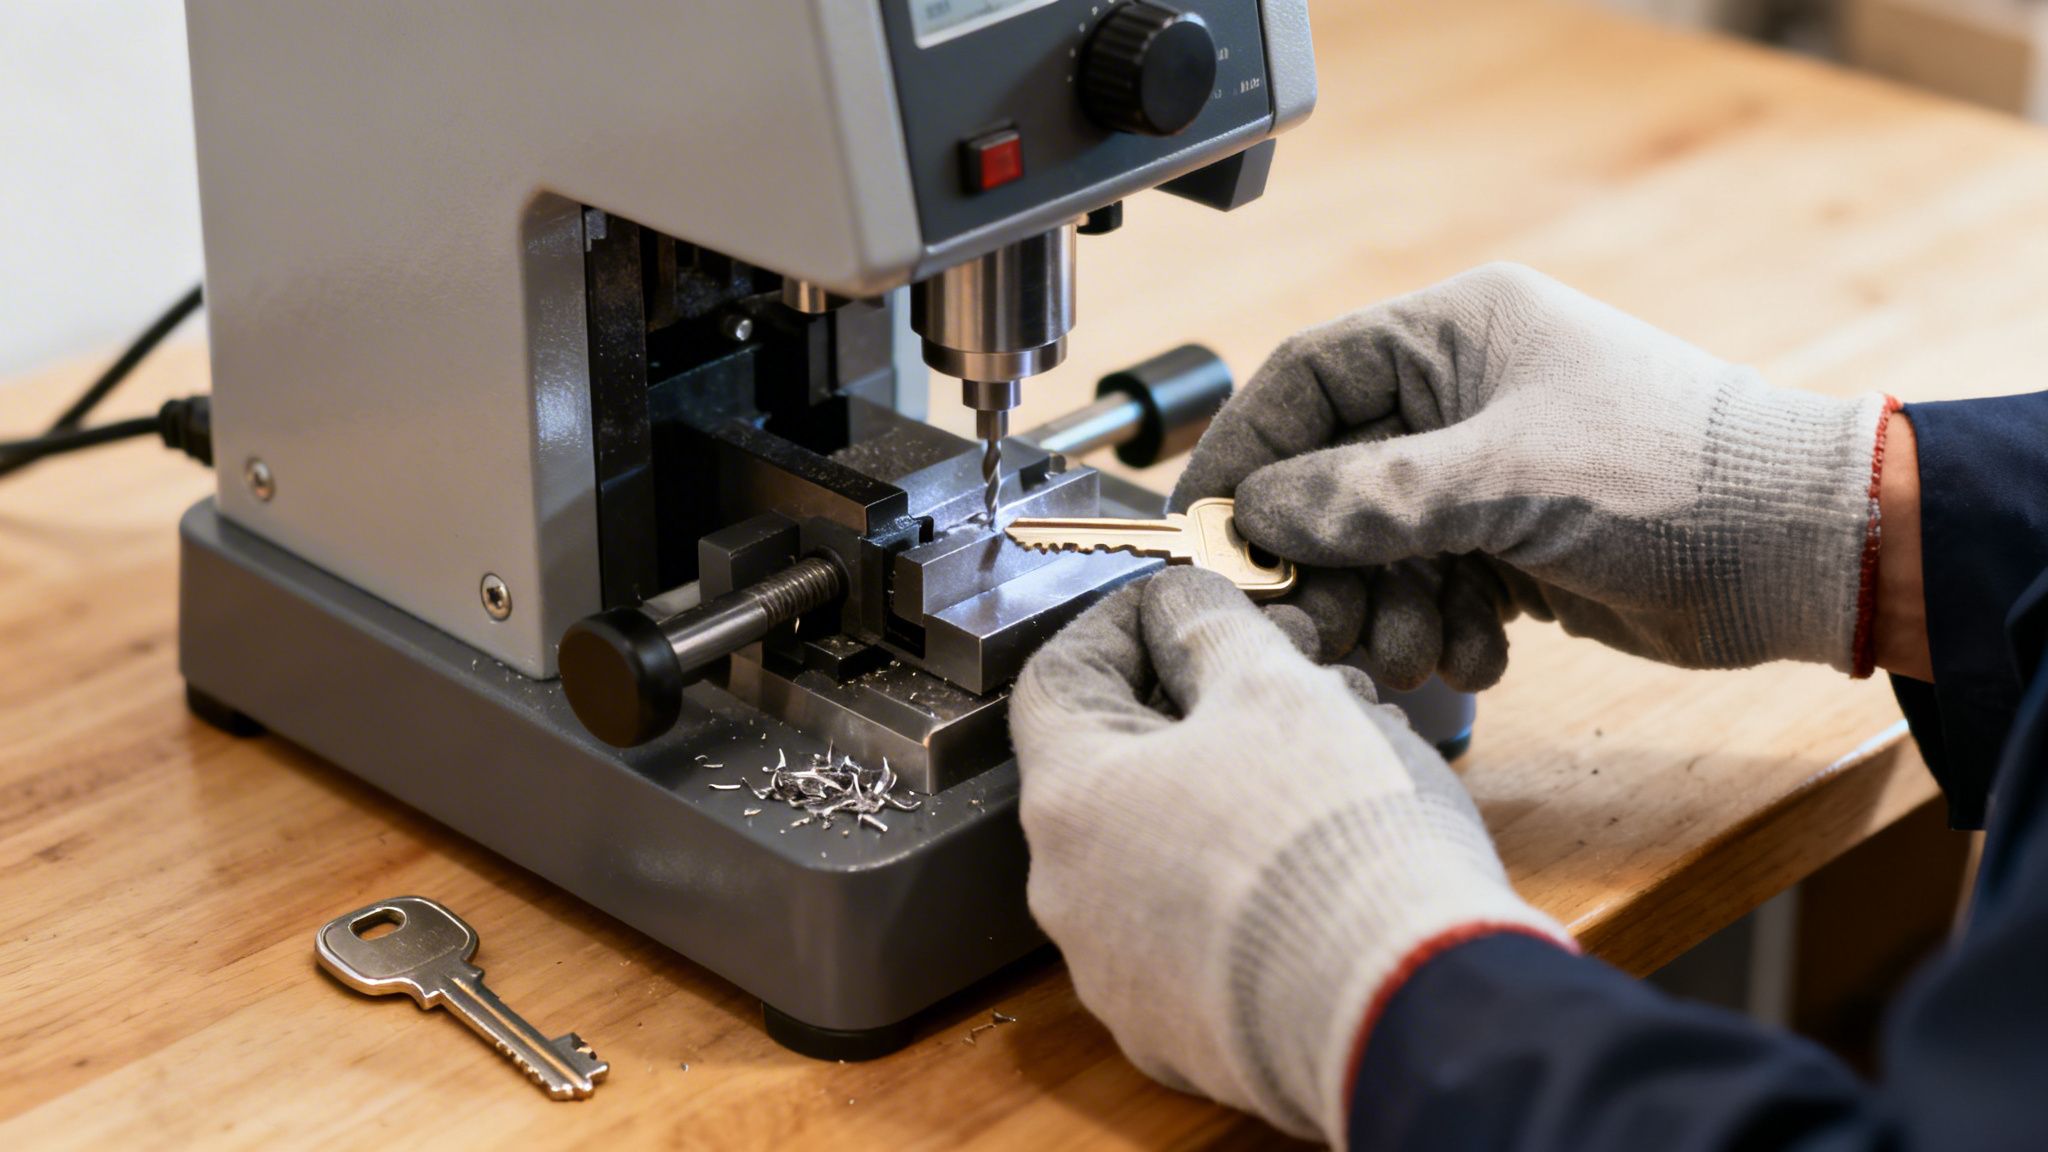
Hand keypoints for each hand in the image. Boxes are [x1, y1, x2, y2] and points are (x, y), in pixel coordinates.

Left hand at [1011, 567, 1565, 1143]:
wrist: (1402, 1009)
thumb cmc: (1331, 840)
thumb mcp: (1274, 688)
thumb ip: (1210, 628)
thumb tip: (1181, 606)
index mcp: (1070, 801)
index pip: (1059, 678)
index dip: (1122, 624)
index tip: (1182, 604)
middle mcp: (1071, 897)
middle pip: (1117, 767)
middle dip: (1201, 707)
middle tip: (1281, 678)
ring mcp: (1120, 975)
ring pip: (1165, 848)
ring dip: (1233, 790)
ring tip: (1329, 761)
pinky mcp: (1182, 1032)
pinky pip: (1200, 931)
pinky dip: (1249, 880)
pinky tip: (1326, 854)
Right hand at [1173, 263, 1893, 681]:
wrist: (1804, 554)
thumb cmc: (1678, 478)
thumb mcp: (1512, 478)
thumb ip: (1374, 496)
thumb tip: (1258, 515)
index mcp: (1456, 335)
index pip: (1307, 379)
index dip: (1247, 453)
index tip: (1208, 531)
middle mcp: (1460, 398)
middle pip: (1328, 477)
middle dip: (1323, 561)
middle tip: (1317, 623)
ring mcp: (1484, 474)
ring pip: (1374, 547)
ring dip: (1385, 609)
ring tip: (1423, 646)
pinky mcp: (1510, 545)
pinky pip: (1430, 589)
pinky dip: (1443, 630)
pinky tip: (1484, 653)